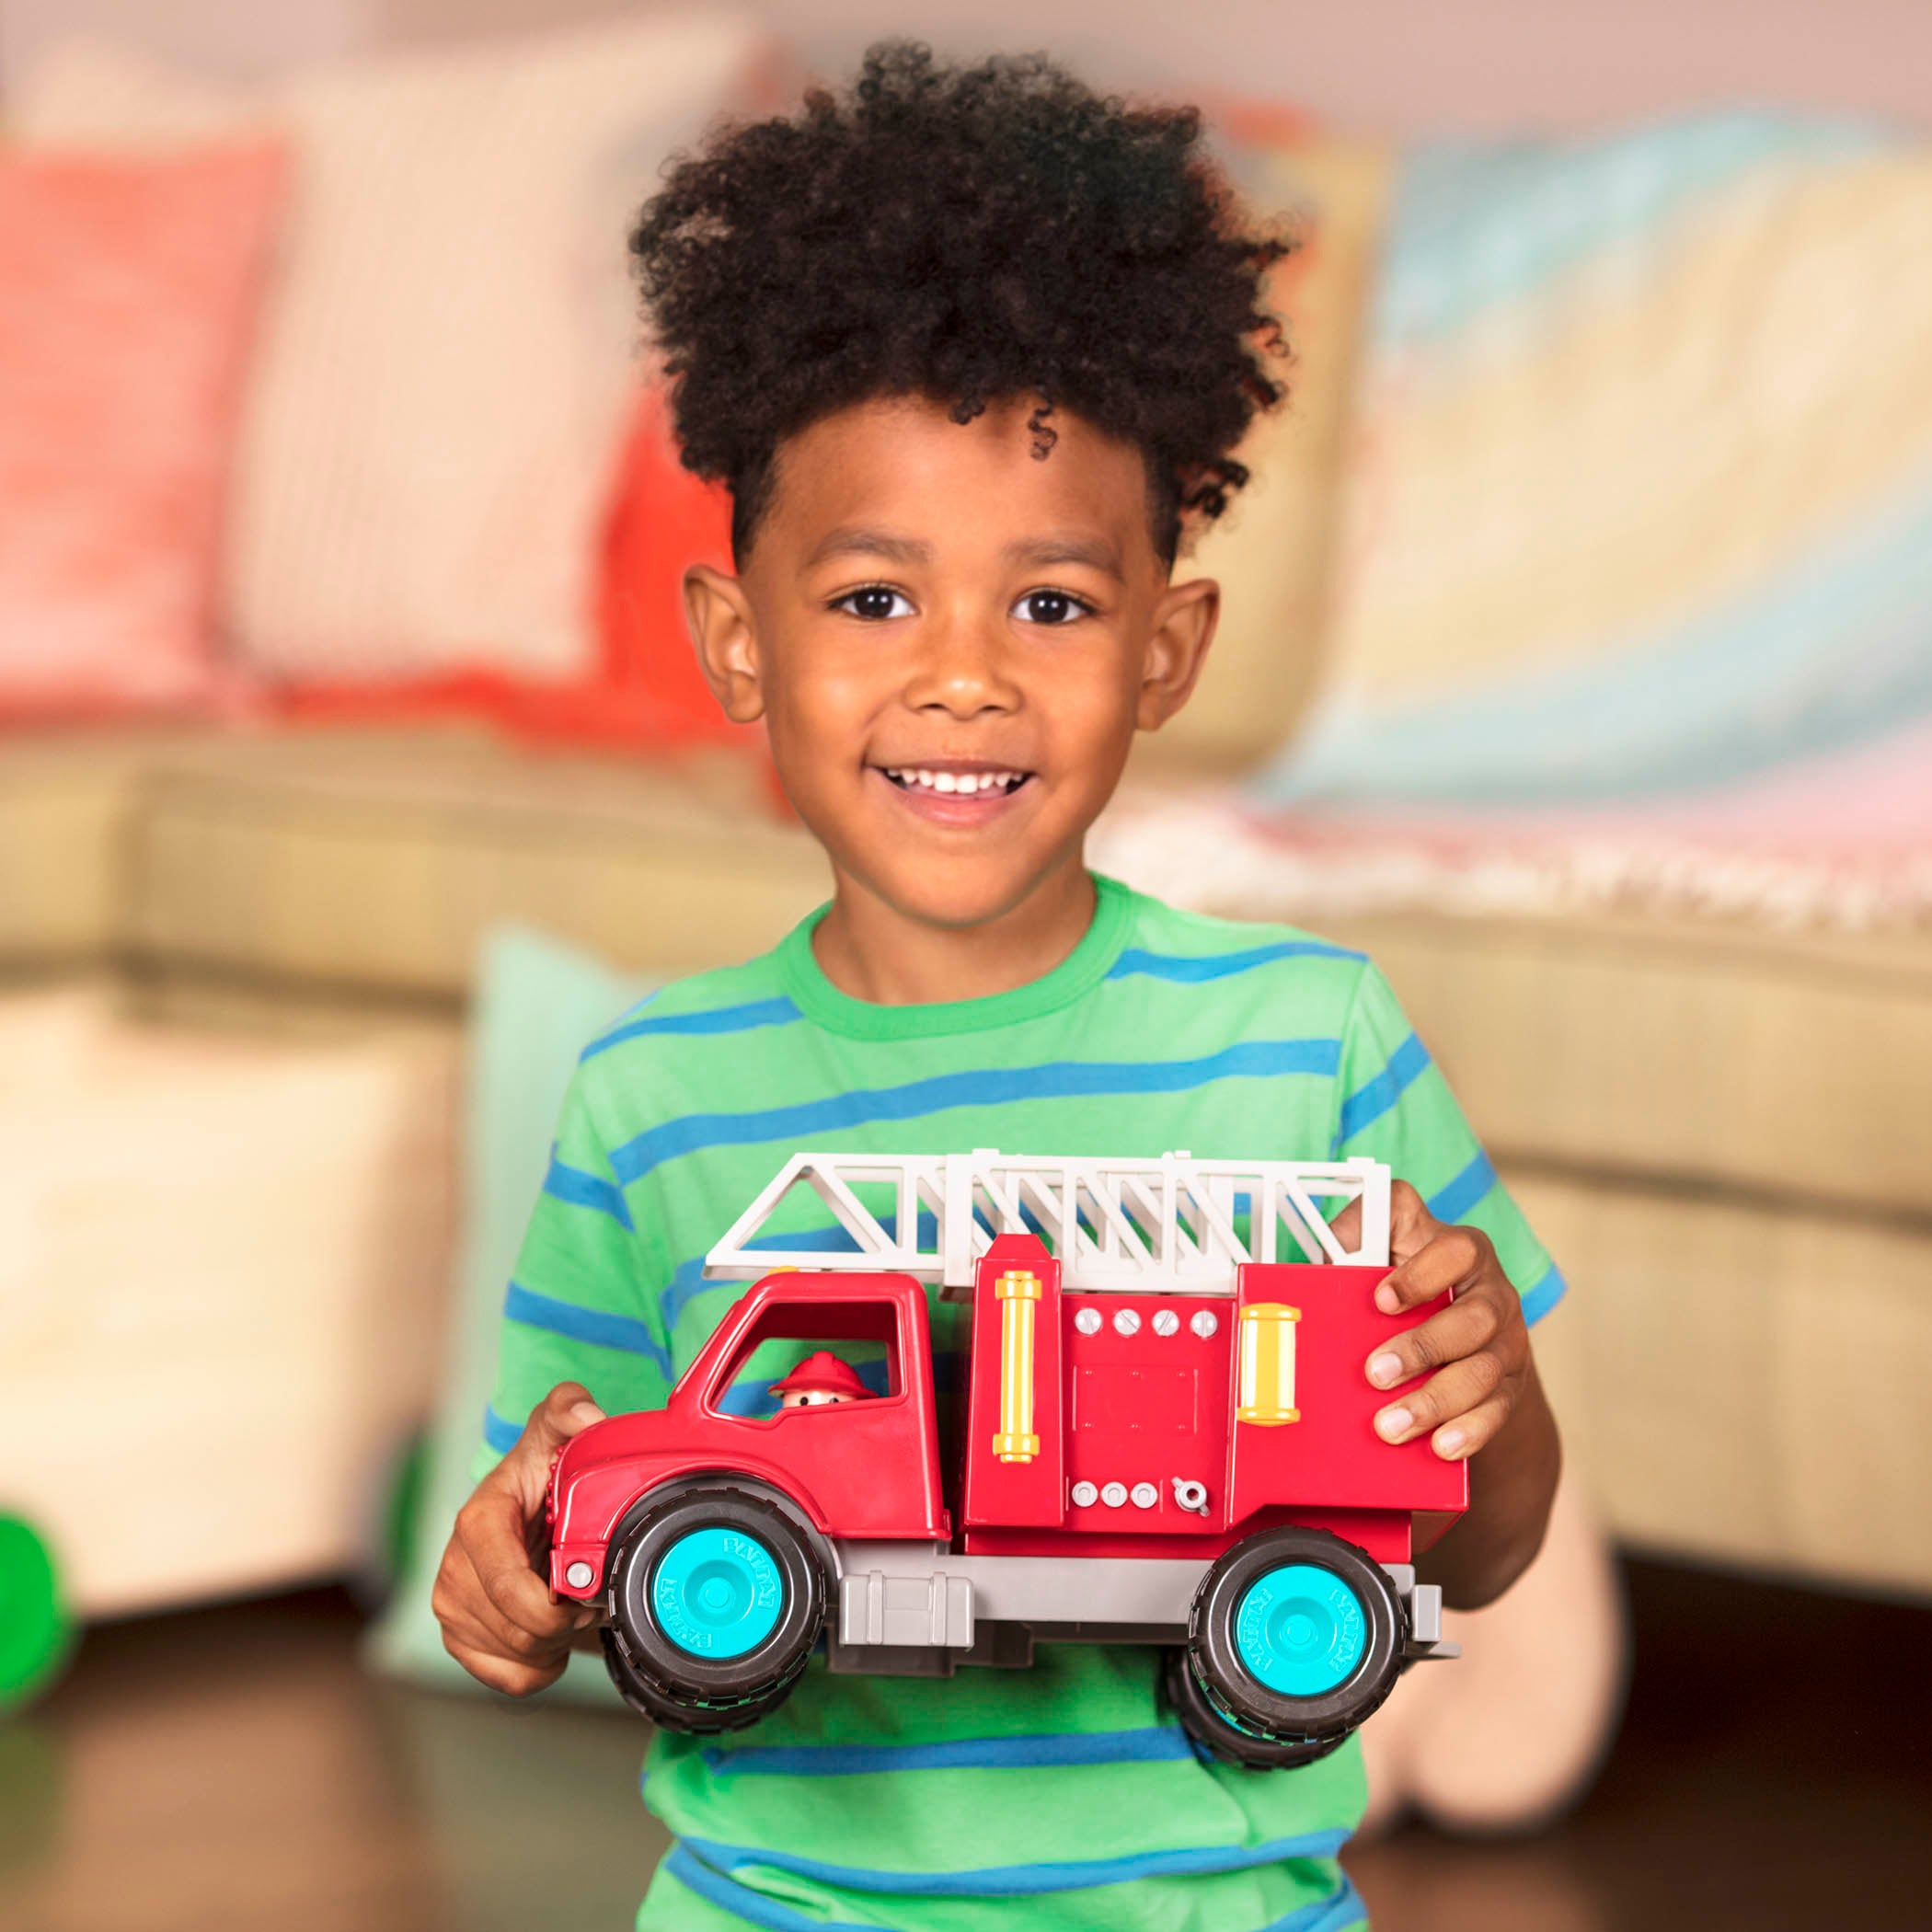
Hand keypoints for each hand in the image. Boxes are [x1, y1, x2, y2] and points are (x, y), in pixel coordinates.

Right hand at [431, 1381, 607, 1694]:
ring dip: (555, 1642)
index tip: (584, 1593)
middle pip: (518, 1628)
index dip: (552, 1604)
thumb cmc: (545, 1470)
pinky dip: (538, 1667)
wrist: (530, 1506)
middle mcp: (454, 1566)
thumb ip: (569, 1411)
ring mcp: (451, 1605)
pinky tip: (552, 1634)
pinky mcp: (459, 1637)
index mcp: (478, 1521)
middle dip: (564, 1621)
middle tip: (589, 1596)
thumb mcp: (558, 1432)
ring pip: (516, 1656)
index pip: (506, 1584)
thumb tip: (586, 1417)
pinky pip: (507, 1679)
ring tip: (571, 1606)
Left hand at [1339, 1180, 1530, 1461]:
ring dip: (1435, 1402)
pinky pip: (1498, 1411)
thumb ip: (1362, 1236)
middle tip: (1375, 1374)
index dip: (1421, 1275)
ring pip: (1484, 1372)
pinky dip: (1468, 1432)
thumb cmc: (1411, 1281)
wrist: (1461, 1329)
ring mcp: (1508, 1342)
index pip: (1456, 1252)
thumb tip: (1331, 1247)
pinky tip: (1439, 1445)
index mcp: (1464, 1253)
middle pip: (1474, 1320)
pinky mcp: (1510, 1386)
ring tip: (1391, 1425)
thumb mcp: (1389, 1246)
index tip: (1380, 1300)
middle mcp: (1494, 1295)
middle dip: (1422, 1349)